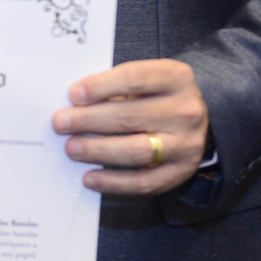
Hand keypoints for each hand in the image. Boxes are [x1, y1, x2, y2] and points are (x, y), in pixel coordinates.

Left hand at [52, 59, 208, 195]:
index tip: (74, 95)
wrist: (198, 121)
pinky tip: (90, 177)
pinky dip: (113, 182)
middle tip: (61, 123)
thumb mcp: (147, 80)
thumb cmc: (159, 96)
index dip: (100, 87)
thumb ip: (116, 86)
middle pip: (130, 116)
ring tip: (71, 148)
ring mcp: (186, 144)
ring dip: (97, 150)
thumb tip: (74, 103)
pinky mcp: (180, 172)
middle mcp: (185, 111)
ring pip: (136, 150)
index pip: (134, 79)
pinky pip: (143, 182)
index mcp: (176, 78)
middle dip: (89, 120)